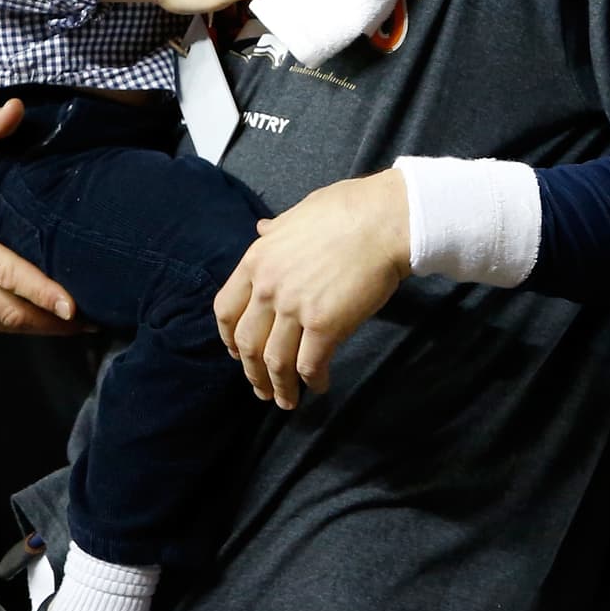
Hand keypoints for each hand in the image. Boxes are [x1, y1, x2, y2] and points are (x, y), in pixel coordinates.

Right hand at [0, 98, 82, 332]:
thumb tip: (16, 107)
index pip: (6, 274)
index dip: (42, 293)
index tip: (75, 307)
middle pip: (7, 309)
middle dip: (51, 320)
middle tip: (91, 320)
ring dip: (35, 327)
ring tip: (73, 324)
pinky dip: (10, 324)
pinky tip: (39, 320)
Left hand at [213, 169, 410, 408]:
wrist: (383, 219)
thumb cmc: (347, 210)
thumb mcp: (298, 213)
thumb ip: (276, 230)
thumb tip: (261, 229)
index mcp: (257, 260)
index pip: (226, 309)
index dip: (229, 338)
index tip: (238, 352)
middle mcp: (268, 287)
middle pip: (247, 343)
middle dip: (252, 372)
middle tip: (261, 388)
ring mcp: (295, 308)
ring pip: (275, 362)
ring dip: (279, 387)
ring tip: (286, 400)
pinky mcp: (325, 325)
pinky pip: (309, 365)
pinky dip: (311, 381)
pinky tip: (319, 385)